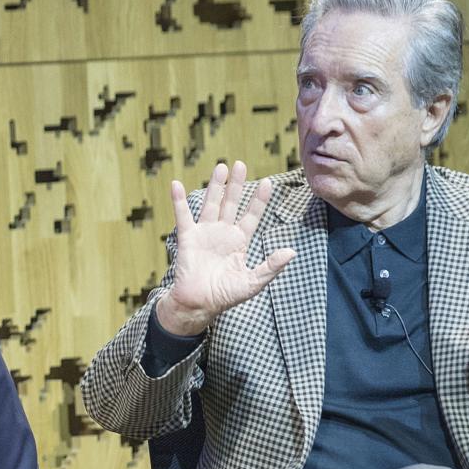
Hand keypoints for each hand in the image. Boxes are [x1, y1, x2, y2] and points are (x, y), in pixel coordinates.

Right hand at [157, 161, 295, 335]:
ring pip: (211, 204)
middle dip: (236, 185)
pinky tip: (177, 184)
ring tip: (220, 167)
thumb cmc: (225, 296)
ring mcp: (205, 233)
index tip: (267, 183)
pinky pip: (183, 215)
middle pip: (231, 203)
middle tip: (240, 164)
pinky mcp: (188, 237)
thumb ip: (271, 266)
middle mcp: (223, 233)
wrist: (198, 304)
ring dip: (215, 186)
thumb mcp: (253, 283)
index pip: (251, 216)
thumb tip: (292, 251)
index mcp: (239, 242)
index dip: (258, 200)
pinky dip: (179, 200)